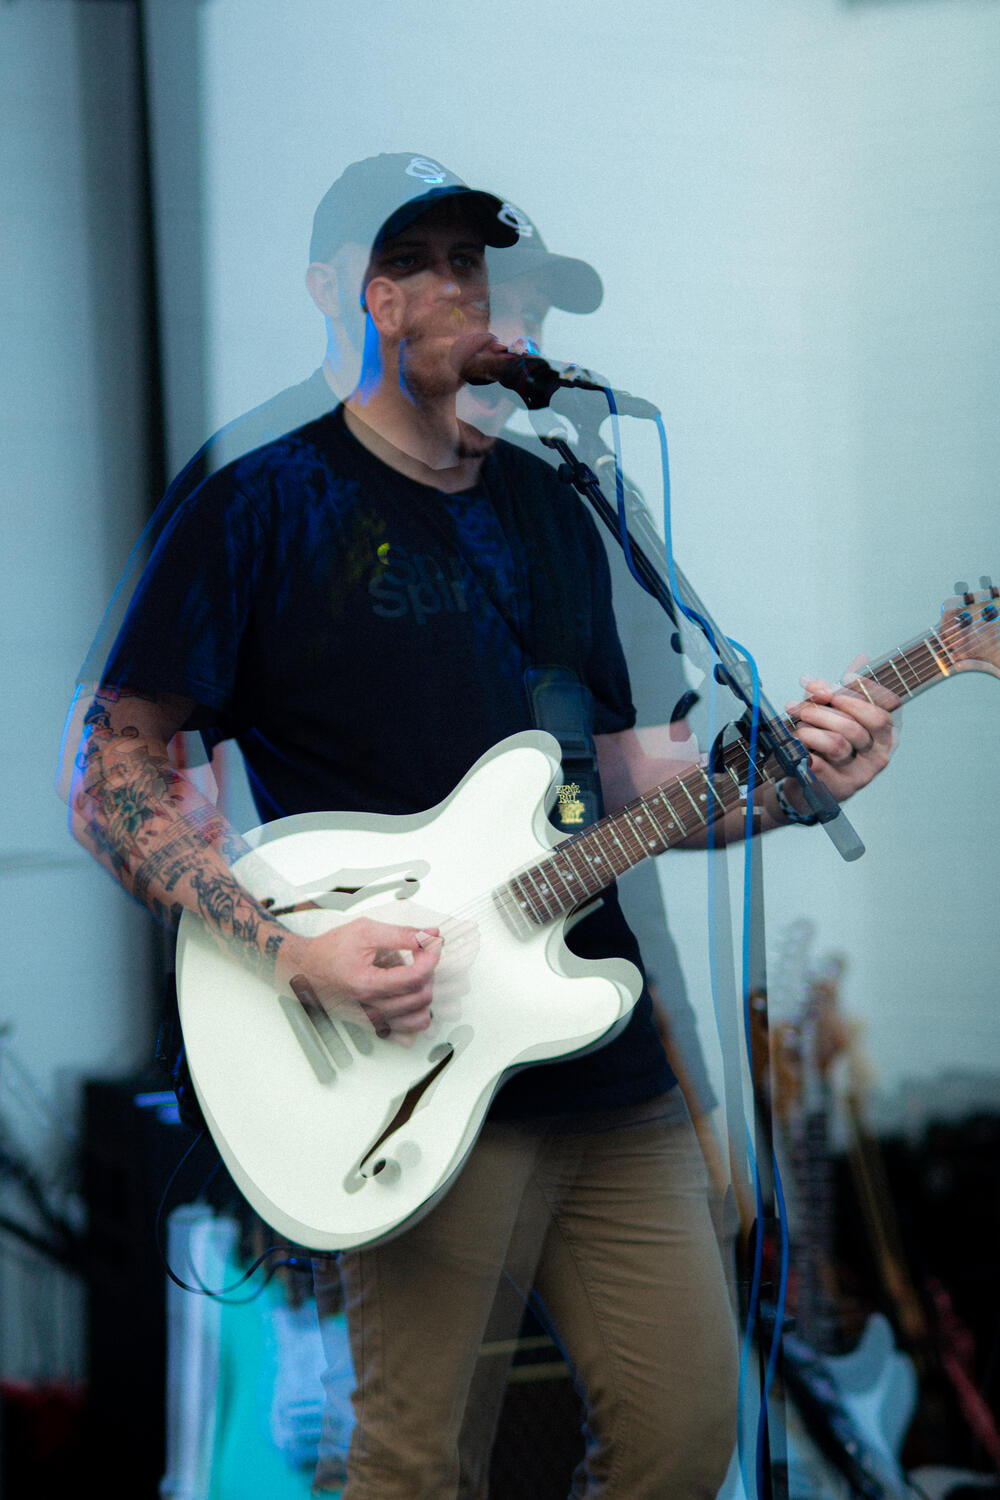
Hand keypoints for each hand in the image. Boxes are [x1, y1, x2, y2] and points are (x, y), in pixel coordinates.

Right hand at [277, 917, 441, 1042]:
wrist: (304, 968)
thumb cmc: (329, 950)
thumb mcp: (365, 931)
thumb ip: (401, 934)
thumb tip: (431, 934)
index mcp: (367, 984)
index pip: (416, 977)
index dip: (431, 956)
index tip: (430, 942)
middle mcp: (370, 1008)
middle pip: (421, 997)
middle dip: (428, 971)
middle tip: (419, 953)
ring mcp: (372, 1021)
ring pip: (419, 1018)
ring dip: (424, 993)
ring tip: (412, 974)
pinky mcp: (373, 1026)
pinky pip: (407, 1032)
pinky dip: (414, 1014)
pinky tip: (407, 994)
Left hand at [785, 656, 899, 803]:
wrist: (809, 784)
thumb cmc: (824, 745)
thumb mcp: (831, 714)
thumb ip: (836, 692)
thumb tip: (849, 665)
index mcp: (884, 734)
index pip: (886, 708)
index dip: (865, 690)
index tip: (845, 677)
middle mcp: (878, 755)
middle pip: (854, 725)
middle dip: (822, 711)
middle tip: (801, 707)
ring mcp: (861, 774)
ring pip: (836, 743)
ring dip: (810, 730)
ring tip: (797, 727)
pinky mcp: (839, 788)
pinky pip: (819, 764)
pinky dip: (803, 750)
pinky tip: (797, 745)